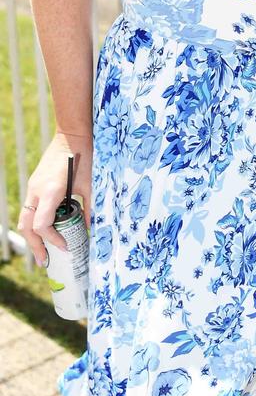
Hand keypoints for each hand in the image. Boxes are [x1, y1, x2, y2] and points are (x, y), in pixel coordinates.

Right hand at [17, 130, 92, 265]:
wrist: (72, 134)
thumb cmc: (84, 157)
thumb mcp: (90, 185)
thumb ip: (89, 208)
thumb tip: (90, 230)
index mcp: (51, 191)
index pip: (42, 225)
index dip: (52, 240)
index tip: (65, 247)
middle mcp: (37, 190)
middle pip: (27, 226)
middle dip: (35, 246)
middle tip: (45, 261)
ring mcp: (32, 186)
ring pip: (24, 218)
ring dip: (32, 236)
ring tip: (43, 251)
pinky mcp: (34, 183)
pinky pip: (29, 208)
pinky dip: (33, 223)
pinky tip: (45, 230)